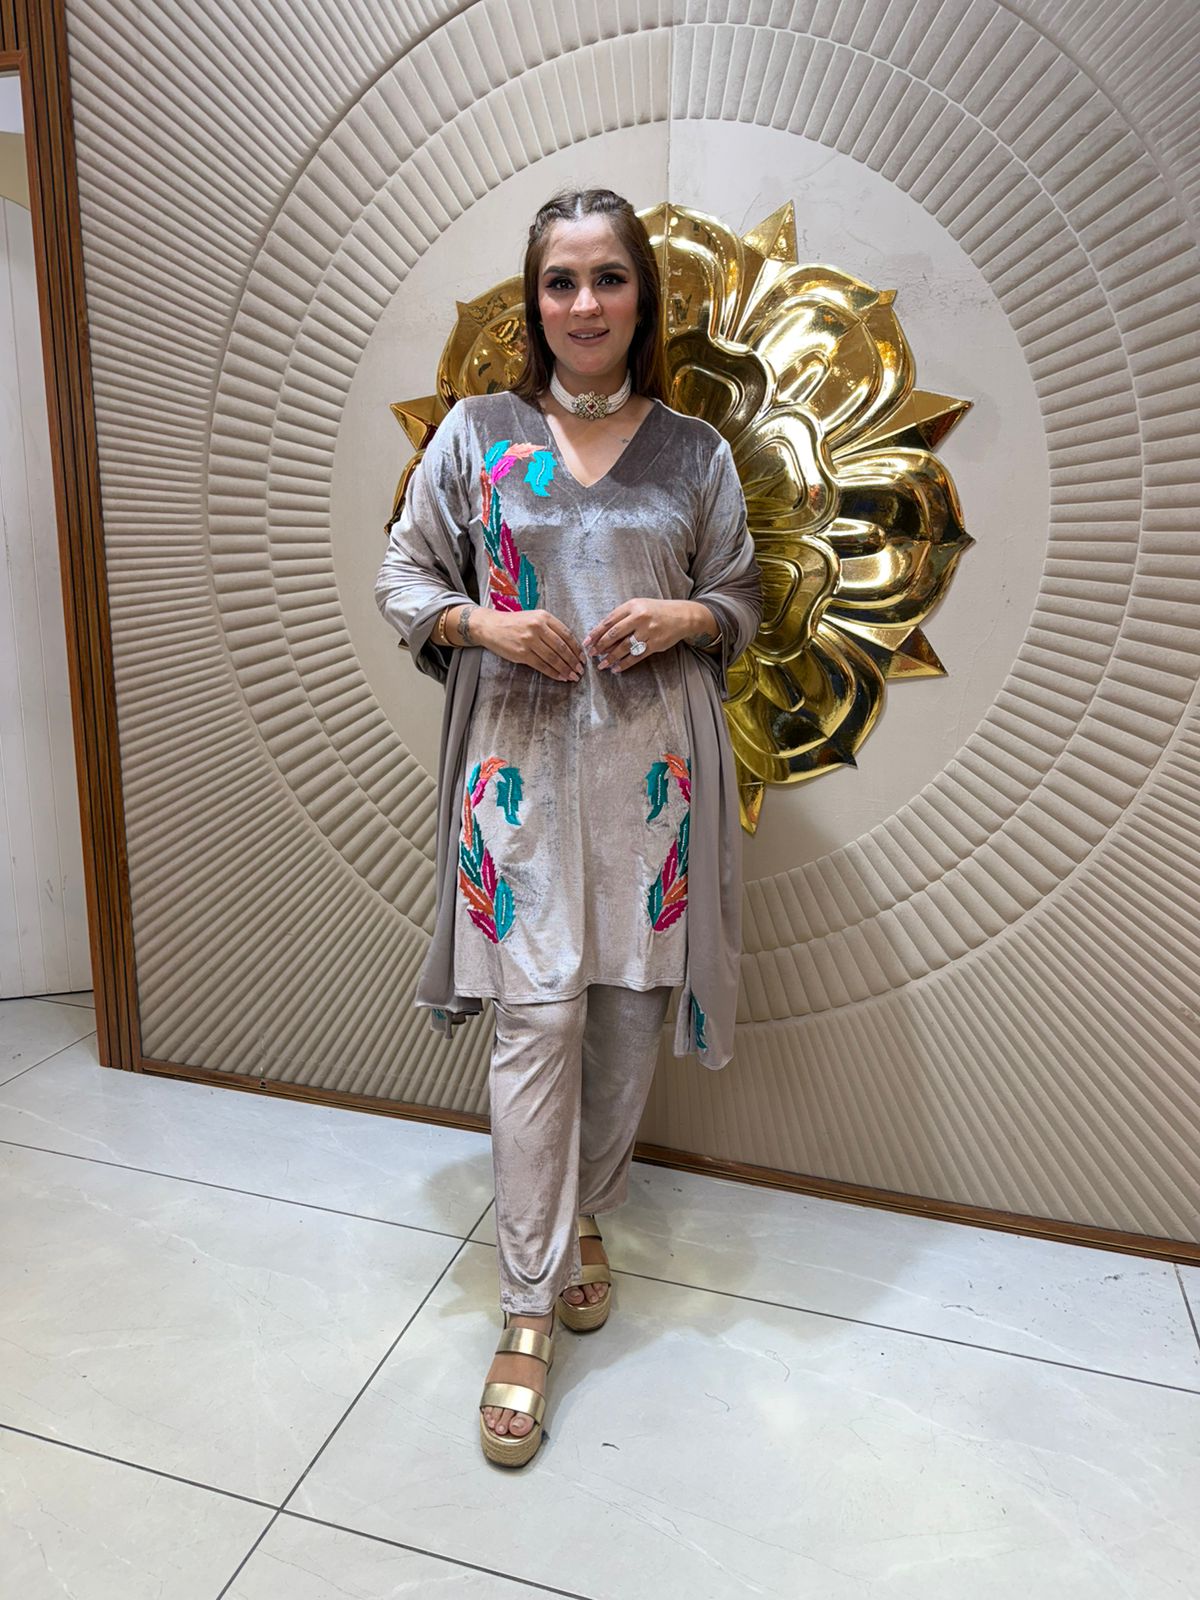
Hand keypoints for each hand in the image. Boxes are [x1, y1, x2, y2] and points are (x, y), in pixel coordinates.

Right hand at [475, 607, 584, 681]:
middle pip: (562, 647)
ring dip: (565, 669)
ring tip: (572, 676)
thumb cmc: (514, 623)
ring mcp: (529, 640)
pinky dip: (552, 672)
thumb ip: (550, 628)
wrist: (490, 626)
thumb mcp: (534, 617)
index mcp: (544, 616)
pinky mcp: (521, 653)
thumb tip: (569, 646)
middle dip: (573, 661)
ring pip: (553, 658)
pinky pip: (541, 665)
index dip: (577, 648)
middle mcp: (537, 627)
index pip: (566, 634)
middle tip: (580, 670)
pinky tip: (560, 677)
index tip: (583, 658)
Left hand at [584, 600, 716, 671]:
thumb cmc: (656, 611)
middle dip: (600, 646)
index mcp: (632, 606)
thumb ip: (622, 616)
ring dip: (611, 657)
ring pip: (624, 647)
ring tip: (601, 664)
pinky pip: (636, 656)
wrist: (682, 616)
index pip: (609, 621)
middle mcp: (640, 617)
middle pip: (614, 634)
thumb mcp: (639, 606)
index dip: (596, 633)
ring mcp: (648, 631)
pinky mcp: (655, 644)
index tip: (586, 642)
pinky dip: (625, 664)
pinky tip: (617, 668)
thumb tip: (601, 633)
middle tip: (591, 654)